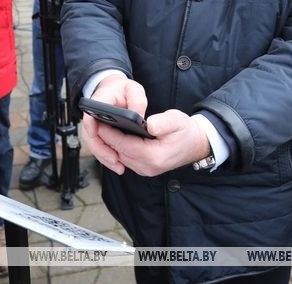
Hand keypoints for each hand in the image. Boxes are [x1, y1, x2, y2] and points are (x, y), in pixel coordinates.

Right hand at [80, 75, 147, 174]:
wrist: (115, 91)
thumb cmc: (123, 90)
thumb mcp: (133, 89)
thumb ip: (137, 99)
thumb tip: (138, 116)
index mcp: (98, 102)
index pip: (89, 116)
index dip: (91, 127)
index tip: (98, 137)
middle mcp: (92, 116)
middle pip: (90, 136)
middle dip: (101, 150)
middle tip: (115, 160)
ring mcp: (95, 127)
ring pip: (95, 145)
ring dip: (104, 157)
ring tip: (119, 167)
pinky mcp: (100, 135)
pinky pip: (100, 147)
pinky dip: (108, 157)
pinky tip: (119, 165)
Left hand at [94, 109, 211, 176]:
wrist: (195, 145)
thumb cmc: (185, 130)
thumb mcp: (177, 120)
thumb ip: (162, 122)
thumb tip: (147, 124)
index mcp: (155, 156)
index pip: (126, 145)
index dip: (111, 134)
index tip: (100, 122)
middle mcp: (148, 167)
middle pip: (120, 152)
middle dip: (107, 138)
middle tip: (96, 122)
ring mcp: (145, 170)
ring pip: (120, 156)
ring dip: (111, 144)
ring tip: (102, 127)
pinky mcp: (144, 169)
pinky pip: (126, 159)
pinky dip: (119, 148)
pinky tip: (114, 136)